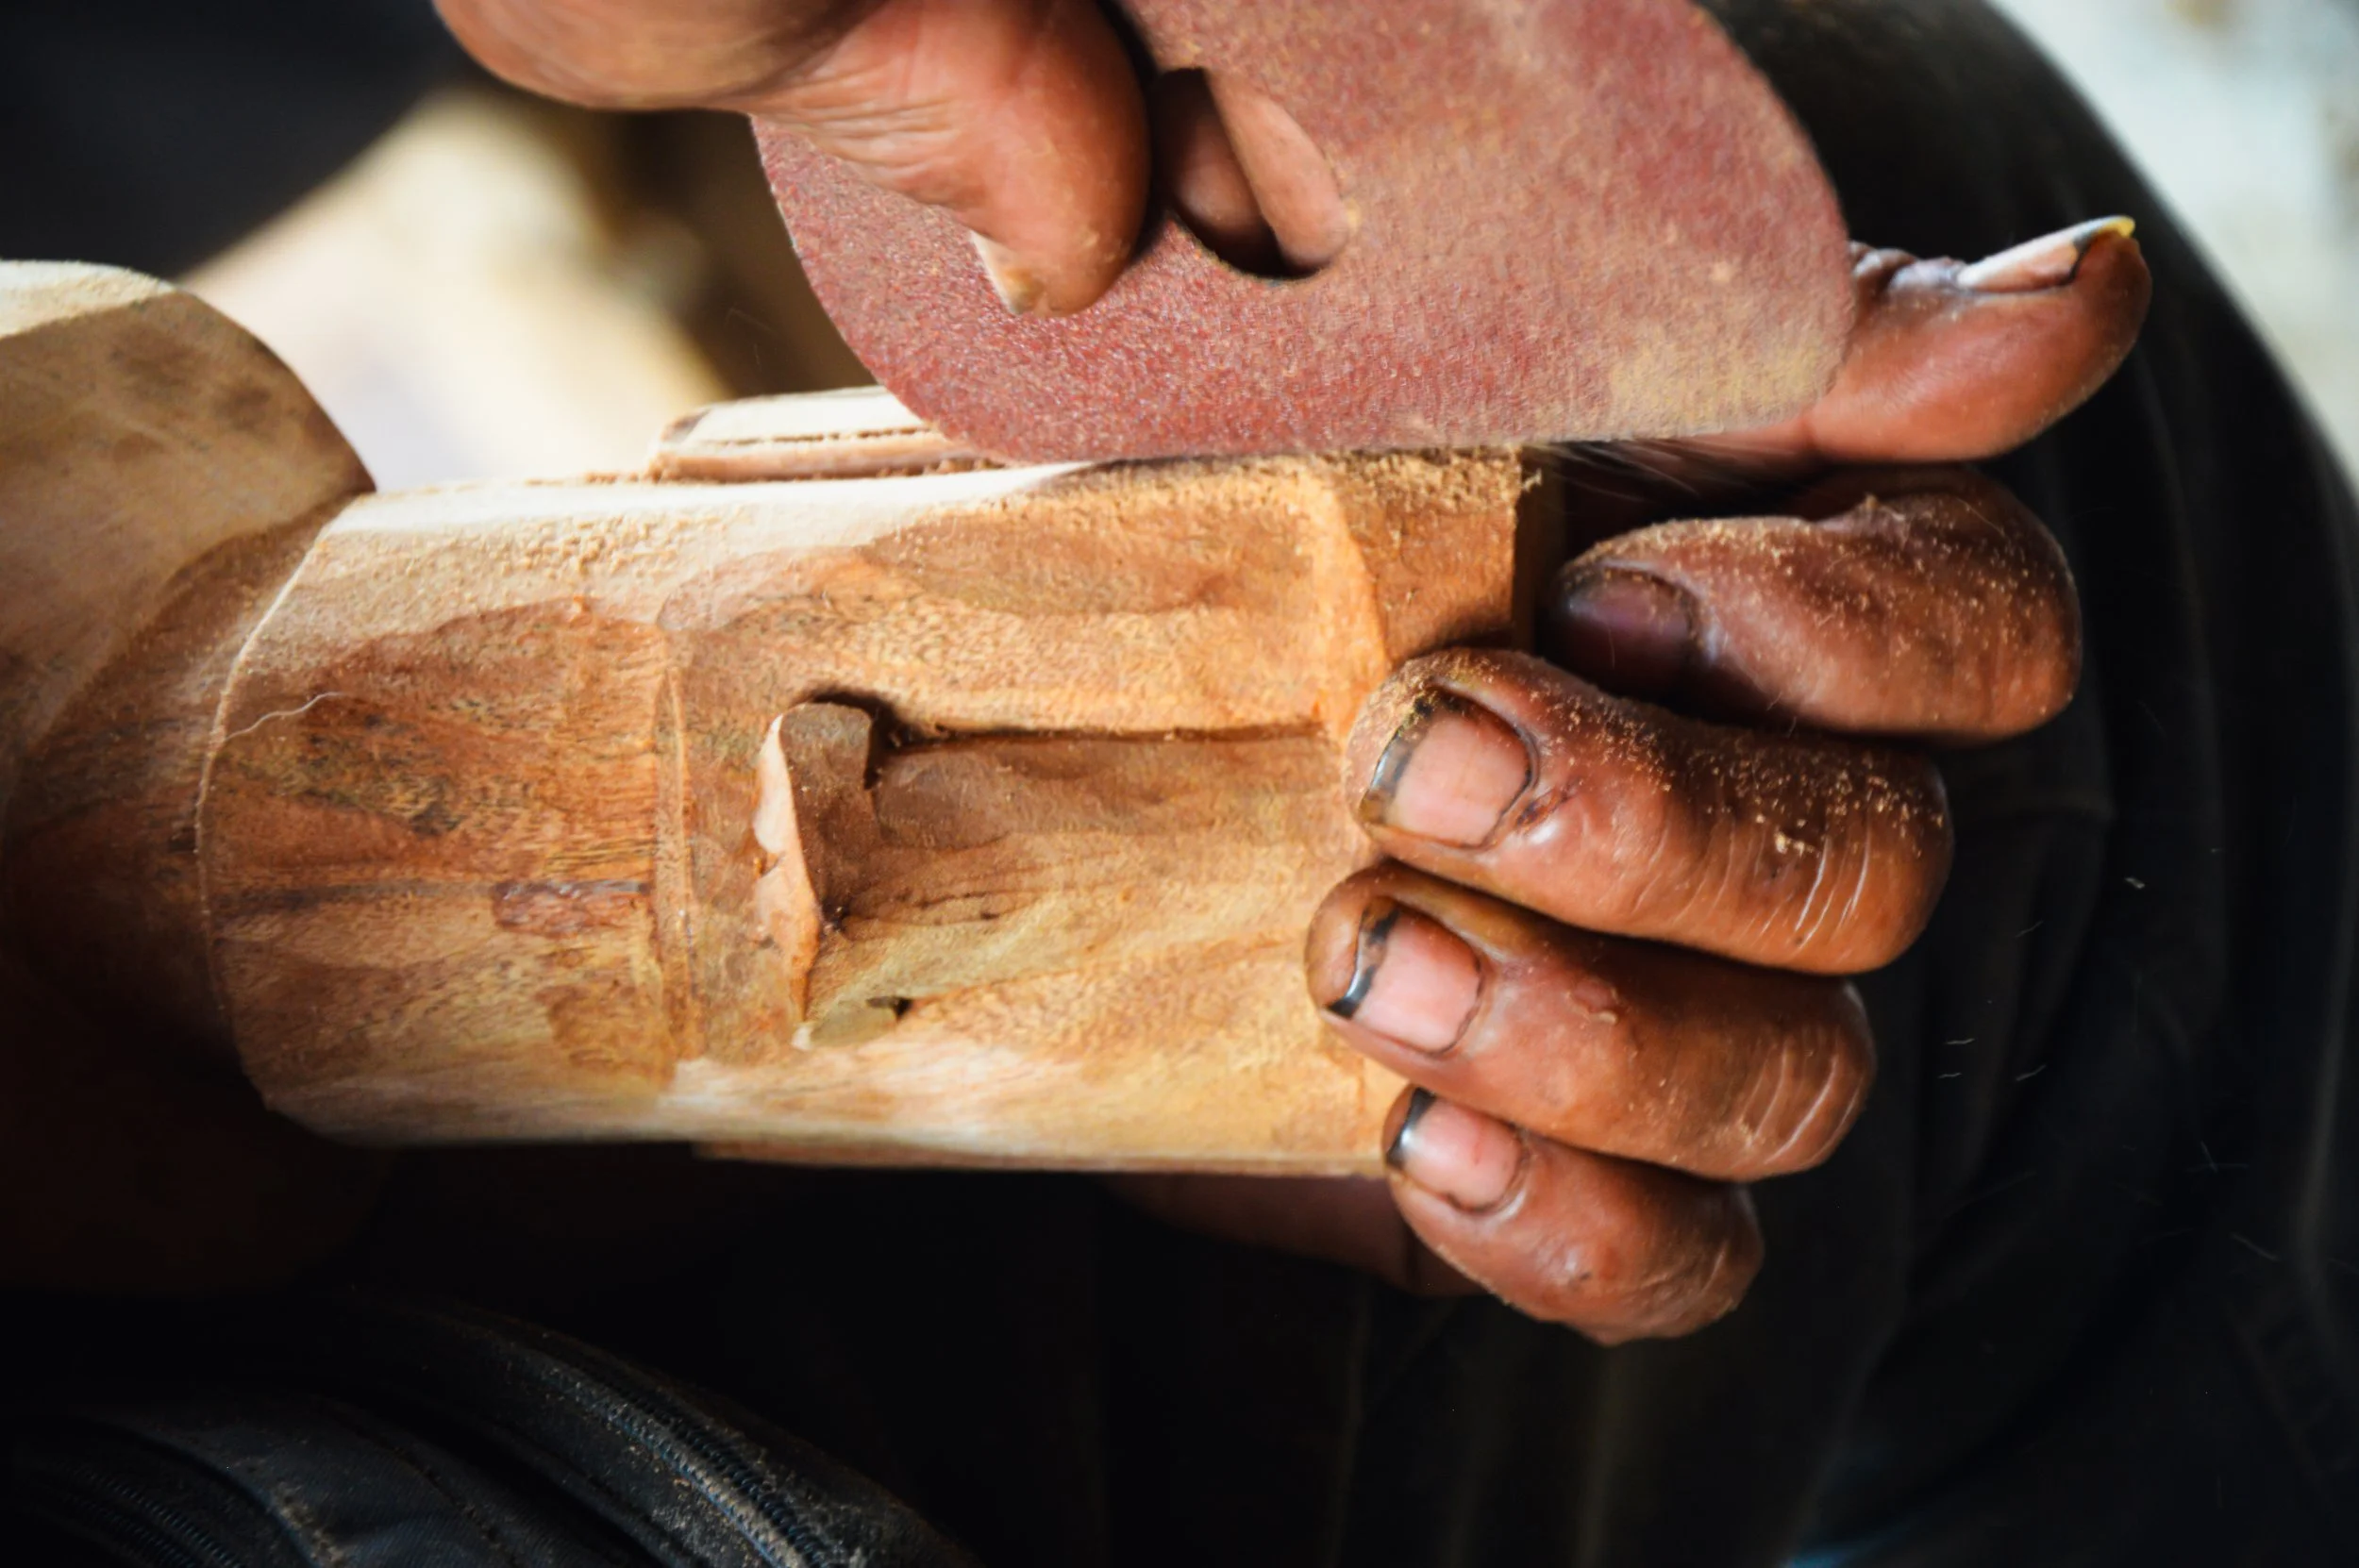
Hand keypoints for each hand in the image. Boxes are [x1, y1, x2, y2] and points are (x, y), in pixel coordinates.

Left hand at [1120, 218, 2150, 1341]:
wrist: (1061, 700)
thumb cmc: (1273, 487)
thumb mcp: (1475, 359)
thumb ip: (1760, 331)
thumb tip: (2073, 308)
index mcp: (1794, 597)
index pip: (1984, 631)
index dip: (1834, 633)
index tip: (1598, 586)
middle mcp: (1783, 808)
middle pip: (1881, 871)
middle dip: (1654, 825)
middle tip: (1413, 759)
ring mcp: (1694, 1006)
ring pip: (1797, 1081)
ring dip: (1593, 1037)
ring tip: (1363, 954)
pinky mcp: (1577, 1166)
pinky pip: (1678, 1258)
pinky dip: (1569, 1219)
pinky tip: (1410, 1140)